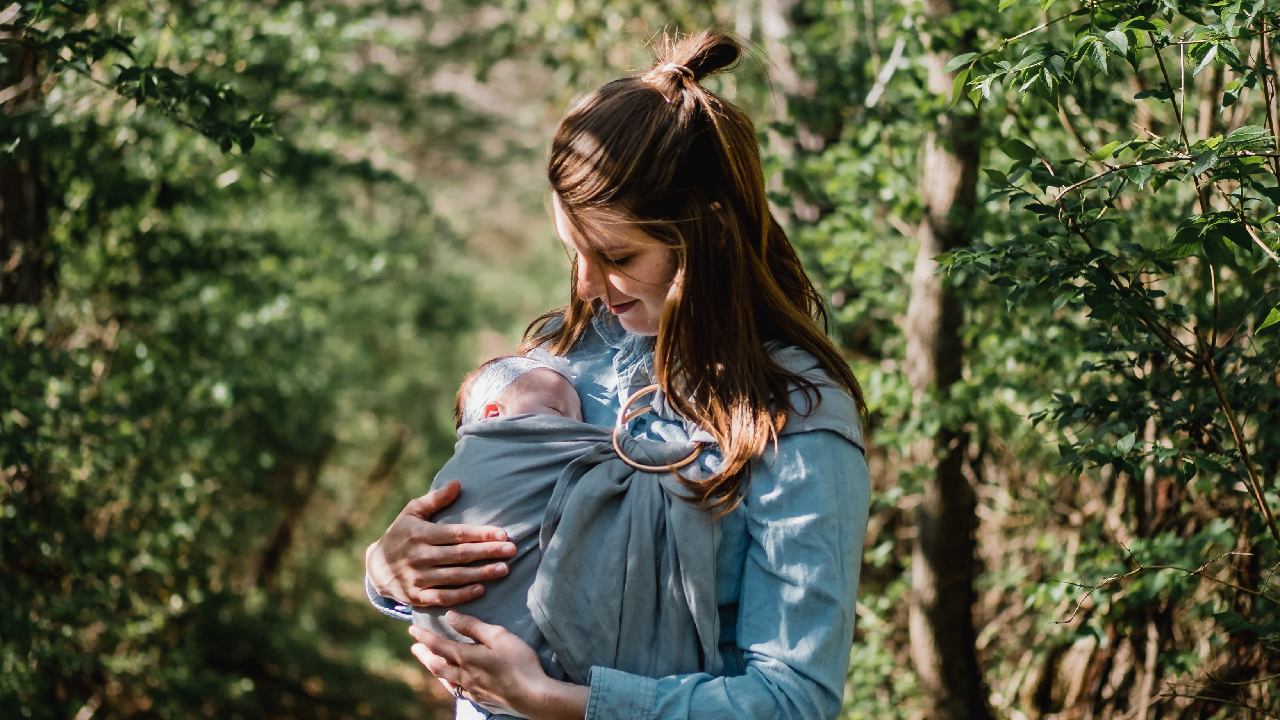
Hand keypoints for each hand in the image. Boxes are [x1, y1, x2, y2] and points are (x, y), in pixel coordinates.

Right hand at [365, 480, 516, 606]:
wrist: (375, 567)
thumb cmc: (400, 534)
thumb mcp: (412, 512)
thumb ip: (435, 499)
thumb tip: (457, 483)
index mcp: (420, 534)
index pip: (456, 534)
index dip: (481, 534)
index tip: (503, 534)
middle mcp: (419, 556)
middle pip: (460, 555)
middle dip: (488, 552)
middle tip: (512, 550)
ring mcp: (417, 578)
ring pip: (454, 577)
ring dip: (481, 573)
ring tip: (504, 569)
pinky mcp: (416, 597)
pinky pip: (442, 597)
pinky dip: (462, 595)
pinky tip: (481, 589)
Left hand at [409, 613, 588, 719]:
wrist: (532, 696)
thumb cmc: (518, 662)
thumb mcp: (498, 636)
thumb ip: (473, 626)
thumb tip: (450, 616)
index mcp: (465, 657)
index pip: (438, 645)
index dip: (424, 636)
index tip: (412, 629)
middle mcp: (463, 675)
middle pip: (436, 664)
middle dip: (424, 654)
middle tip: (414, 647)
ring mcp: (471, 689)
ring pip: (444, 679)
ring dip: (433, 669)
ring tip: (429, 663)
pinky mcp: (481, 699)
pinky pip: (457, 690)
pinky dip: (449, 683)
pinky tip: (453, 683)